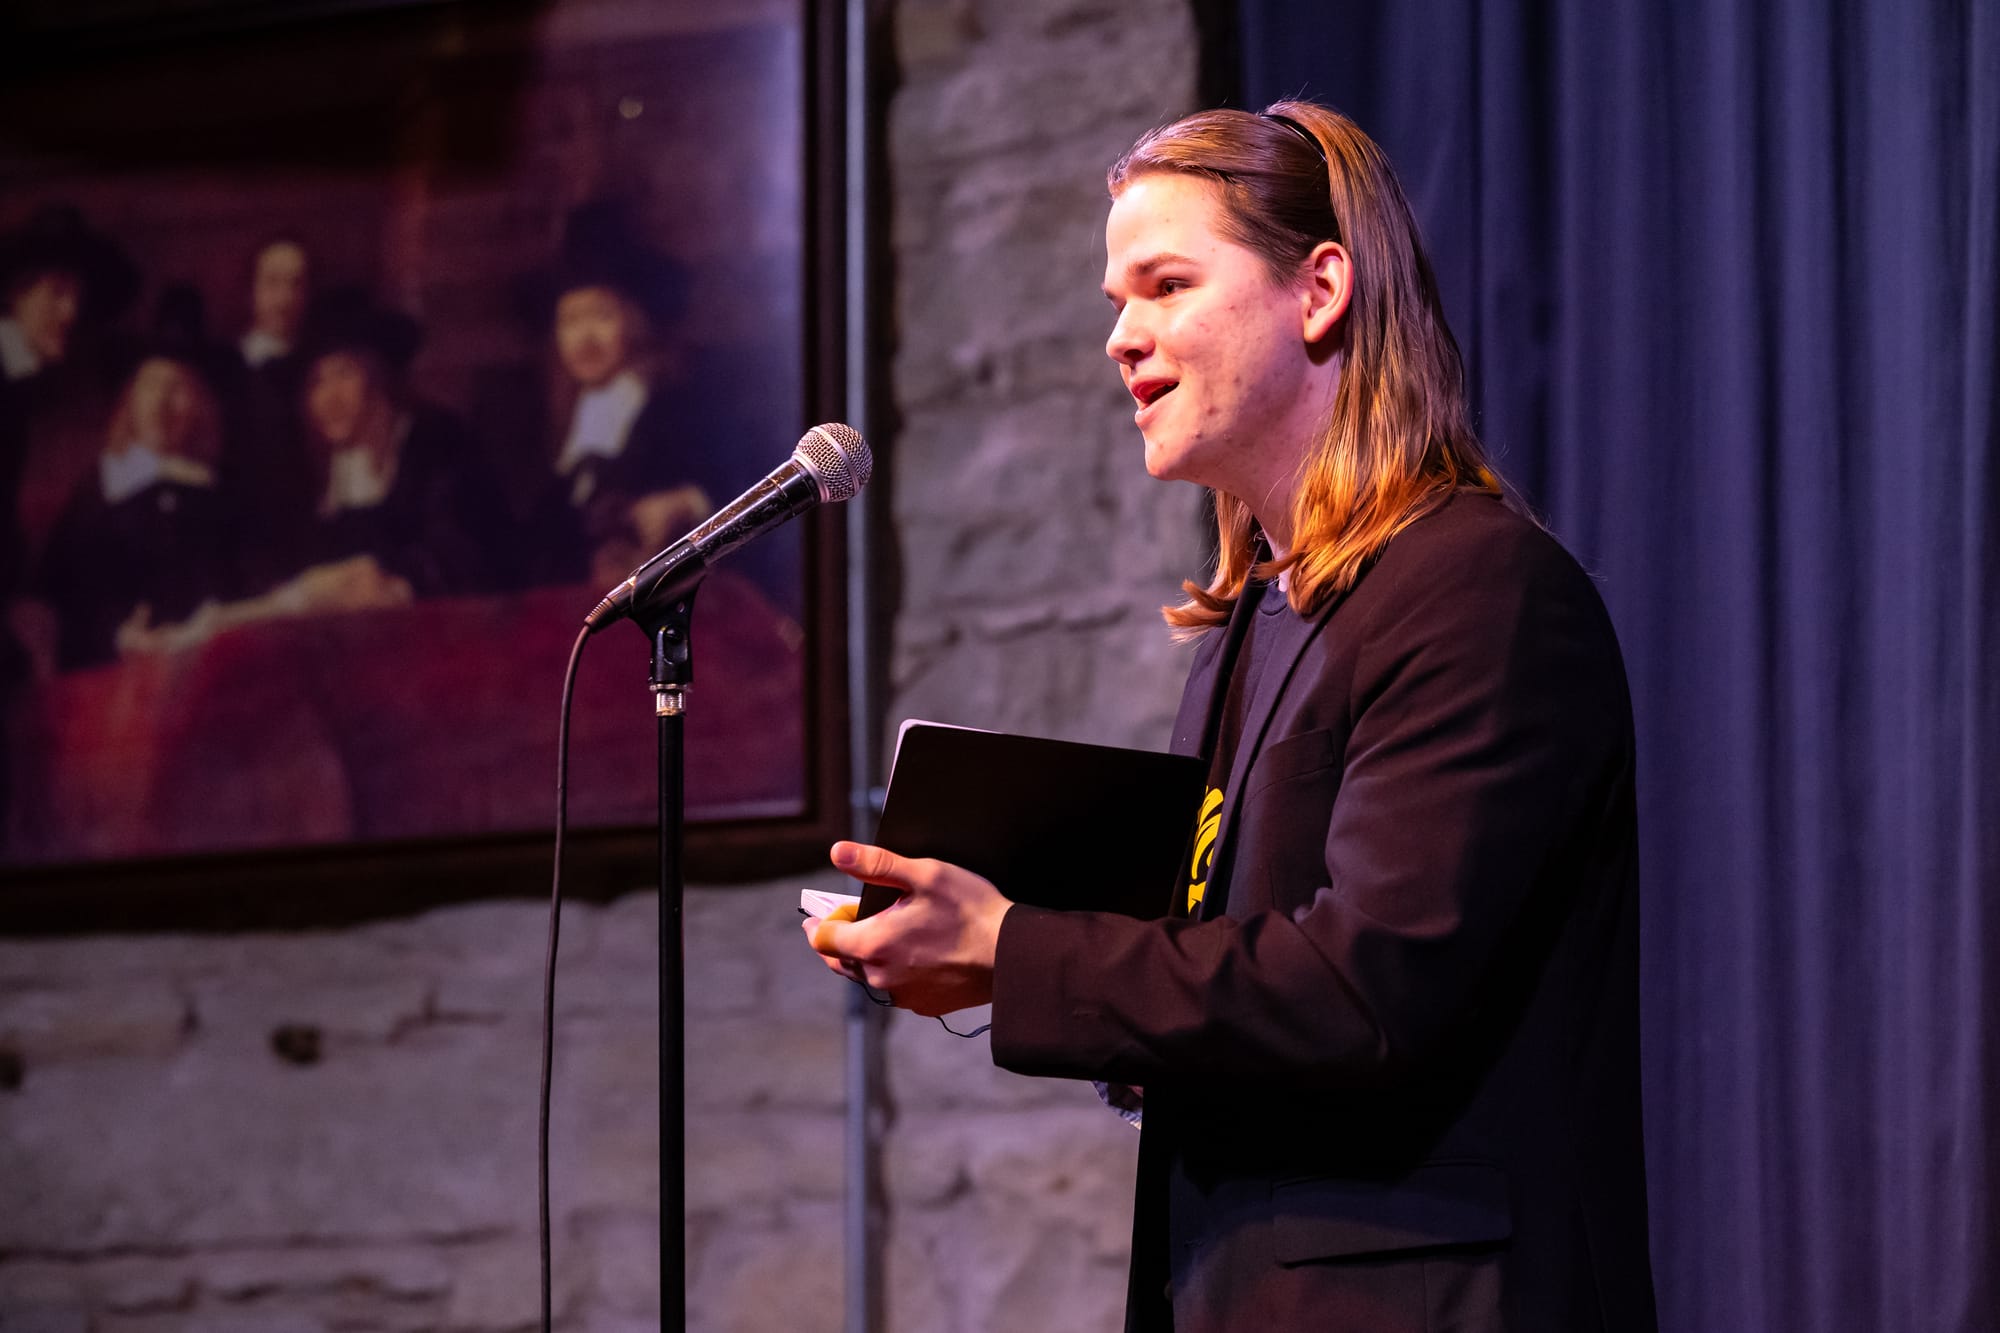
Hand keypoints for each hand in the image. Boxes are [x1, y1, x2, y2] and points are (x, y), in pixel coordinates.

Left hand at [801, 842, 1011, 1016]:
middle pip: (842, 960)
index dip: (820, 922)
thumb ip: (876, 864)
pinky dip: (898, 970)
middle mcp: (881, 977)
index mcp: (873, 945)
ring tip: (894, 930)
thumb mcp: (925, 874)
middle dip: (843, 938)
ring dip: (872, 954)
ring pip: (870, 975)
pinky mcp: (925, 1005)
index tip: (825, 911)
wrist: (1013, 954)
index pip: (823, 939)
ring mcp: (903, 996)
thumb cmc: (971, 910)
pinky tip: (920, 952)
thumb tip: (837, 852)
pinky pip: (898, 987)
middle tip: (858, 915)